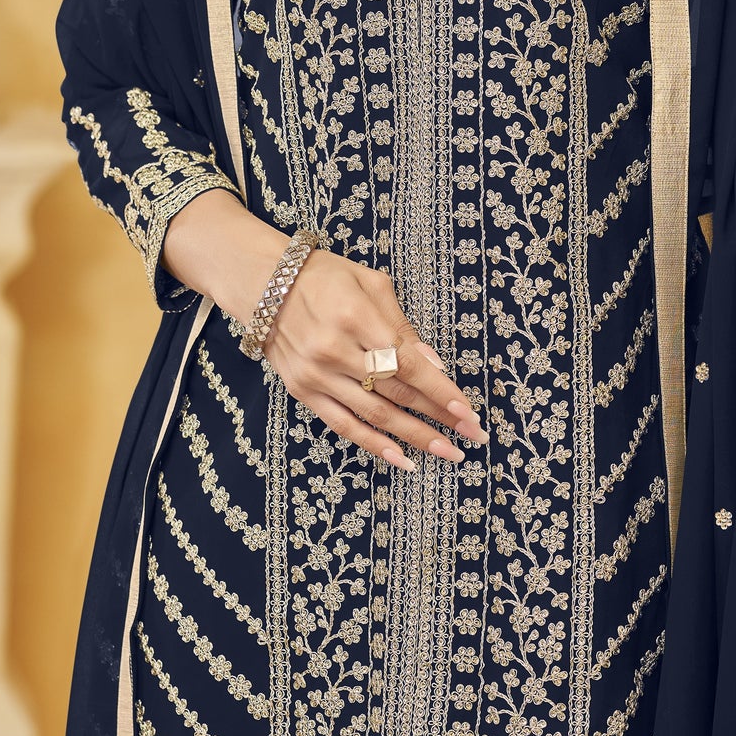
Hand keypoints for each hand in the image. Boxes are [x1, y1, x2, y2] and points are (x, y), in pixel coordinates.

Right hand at [260, 250, 486, 472]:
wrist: (264, 283)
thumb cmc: (324, 276)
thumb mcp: (370, 283)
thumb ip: (402, 324)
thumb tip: (435, 366)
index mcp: (355, 318)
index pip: (407, 364)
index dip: (440, 391)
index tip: (468, 412)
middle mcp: (335, 351)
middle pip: (397, 393)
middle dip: (439, 417)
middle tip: (472, 435)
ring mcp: (317, 376)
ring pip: (375, 416)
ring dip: (415, 438)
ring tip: (449, 452)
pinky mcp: (304, 392)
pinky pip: (344, 426)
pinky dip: (375, 446)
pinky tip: (403, 459)